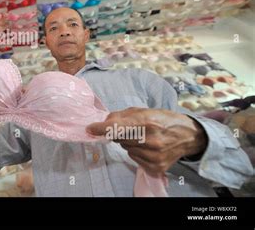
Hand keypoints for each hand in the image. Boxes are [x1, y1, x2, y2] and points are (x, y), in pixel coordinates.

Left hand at [86, 107, 207, 175]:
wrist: (187, 136)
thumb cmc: (163, 119)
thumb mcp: (143, 110)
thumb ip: (121, 115)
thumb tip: (102, 123)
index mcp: (147, 121)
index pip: (119, 127)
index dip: (102, 129)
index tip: (90, 129)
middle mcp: (151, 140)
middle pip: (119, 139)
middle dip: (120, 133)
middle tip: (134, 129)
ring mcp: (154, 156)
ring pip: (126, 150)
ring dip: (129, 144)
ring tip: (144, 138)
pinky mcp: (156, 167)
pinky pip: (134, 159)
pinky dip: (137, 153)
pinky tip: (148, 148)